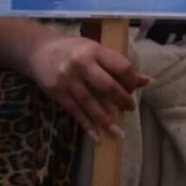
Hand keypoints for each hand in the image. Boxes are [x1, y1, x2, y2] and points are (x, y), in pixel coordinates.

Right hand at [26, 33, 150, 141]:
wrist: (37, 51)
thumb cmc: (72, 49)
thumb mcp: (95, 49)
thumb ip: (117, 64)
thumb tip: (147, 81)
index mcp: (94, 50)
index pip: (120, 66)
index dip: (131, 80)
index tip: (134, 89)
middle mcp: (81, 64)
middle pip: (107, 86)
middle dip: (122, 100)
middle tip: (130, 108)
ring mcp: (68, 80)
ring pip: (91, 103)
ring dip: (106, 120)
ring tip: (118, 133)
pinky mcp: (57, 93)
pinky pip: (75, 112)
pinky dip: (86, 125)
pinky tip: (96, 136)